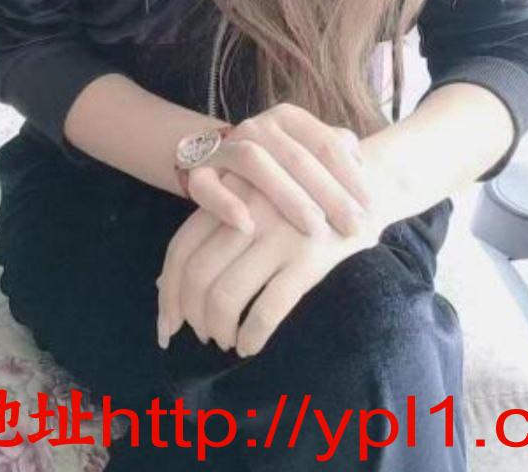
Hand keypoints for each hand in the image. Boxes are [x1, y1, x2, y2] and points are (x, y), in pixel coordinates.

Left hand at [156, 167, 391, 356]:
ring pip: (225, 295)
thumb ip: (213, 230)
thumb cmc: (302, 195)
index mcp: (230, 196)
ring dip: (218, 328)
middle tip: (200, 334)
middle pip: (197, 275)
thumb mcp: (254, 198)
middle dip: (191, 314)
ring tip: (225, 340)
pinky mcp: (310, 258)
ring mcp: (278, 235)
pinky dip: (251, 336)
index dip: (168, 291)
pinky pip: (266, 309)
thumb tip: (162, 284)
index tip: (167, 324)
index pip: (180, 248)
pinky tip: (250, 345)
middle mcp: (248, 214)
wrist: (365, 183)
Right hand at [183, 103, 373, 240]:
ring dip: (286, 195)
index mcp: (287, 118)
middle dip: (329, 193)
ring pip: (255, 163)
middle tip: (354, 225)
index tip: (371, 207)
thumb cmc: (275, 163)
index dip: (350, 175)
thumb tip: (366, 163)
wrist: (212, 158)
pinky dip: (225, 203)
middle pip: (296, 156)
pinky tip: (247, 226)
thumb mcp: (305, 151)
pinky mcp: (197, 172)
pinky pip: (207, 185)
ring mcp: (225, 147)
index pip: (325, 142)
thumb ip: (335, 152)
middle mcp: (256, 126)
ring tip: (314, 227)